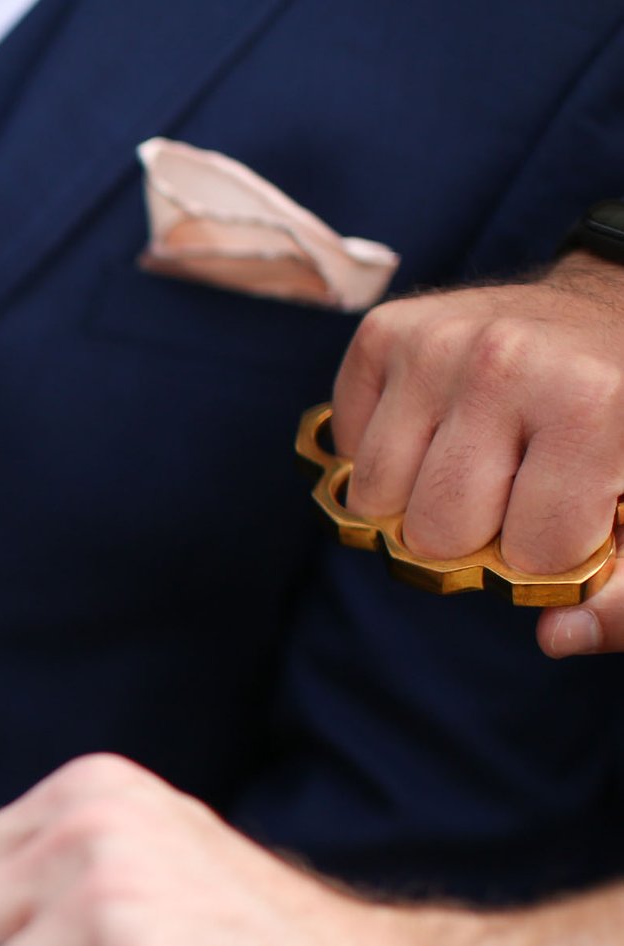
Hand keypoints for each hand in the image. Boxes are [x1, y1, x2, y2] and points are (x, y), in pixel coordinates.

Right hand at [331, 252, 623, 656]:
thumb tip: (556, 636)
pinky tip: (438, 432)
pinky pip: (349, 449)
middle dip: (477, 536)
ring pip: (376, 500)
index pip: (530, 556)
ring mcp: (435, 343)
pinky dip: (384, 457)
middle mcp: (504, 363)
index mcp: (591, 404)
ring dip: (420, 502)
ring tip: (475, 467)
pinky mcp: (386, 332)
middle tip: (517, 495)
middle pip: (438, 533)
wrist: (617, 309)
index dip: (553, 555)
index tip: (577, 517)